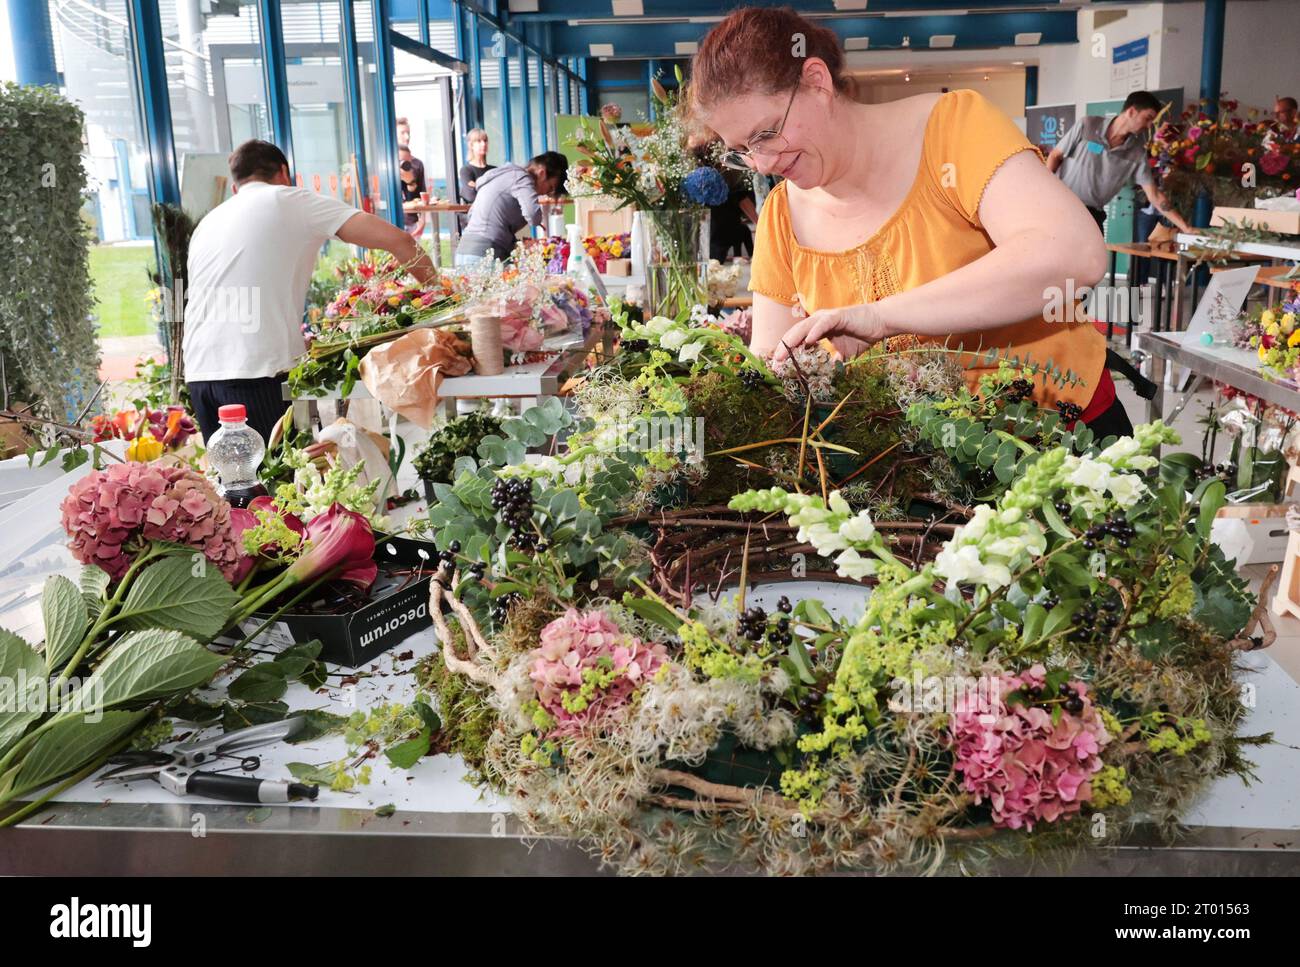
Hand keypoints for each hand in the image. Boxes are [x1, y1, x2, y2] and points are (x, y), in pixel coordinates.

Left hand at [770, 301, 890, 362]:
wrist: (879, 323)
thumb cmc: (861, 336)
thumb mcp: (843, 354)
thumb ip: (833, 363)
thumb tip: (827, 376)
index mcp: (817, 329)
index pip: (797, 340)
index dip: (787, 352)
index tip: (778, 366)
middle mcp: (818, 321)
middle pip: (796, 333)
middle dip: (784, 348)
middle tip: (775, 362)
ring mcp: (827, 317)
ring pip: (805, 327)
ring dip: (793, 339)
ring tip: (784, 351)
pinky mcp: (838, 316)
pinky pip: (824, 323)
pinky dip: (815, 331)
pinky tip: (808, 341)